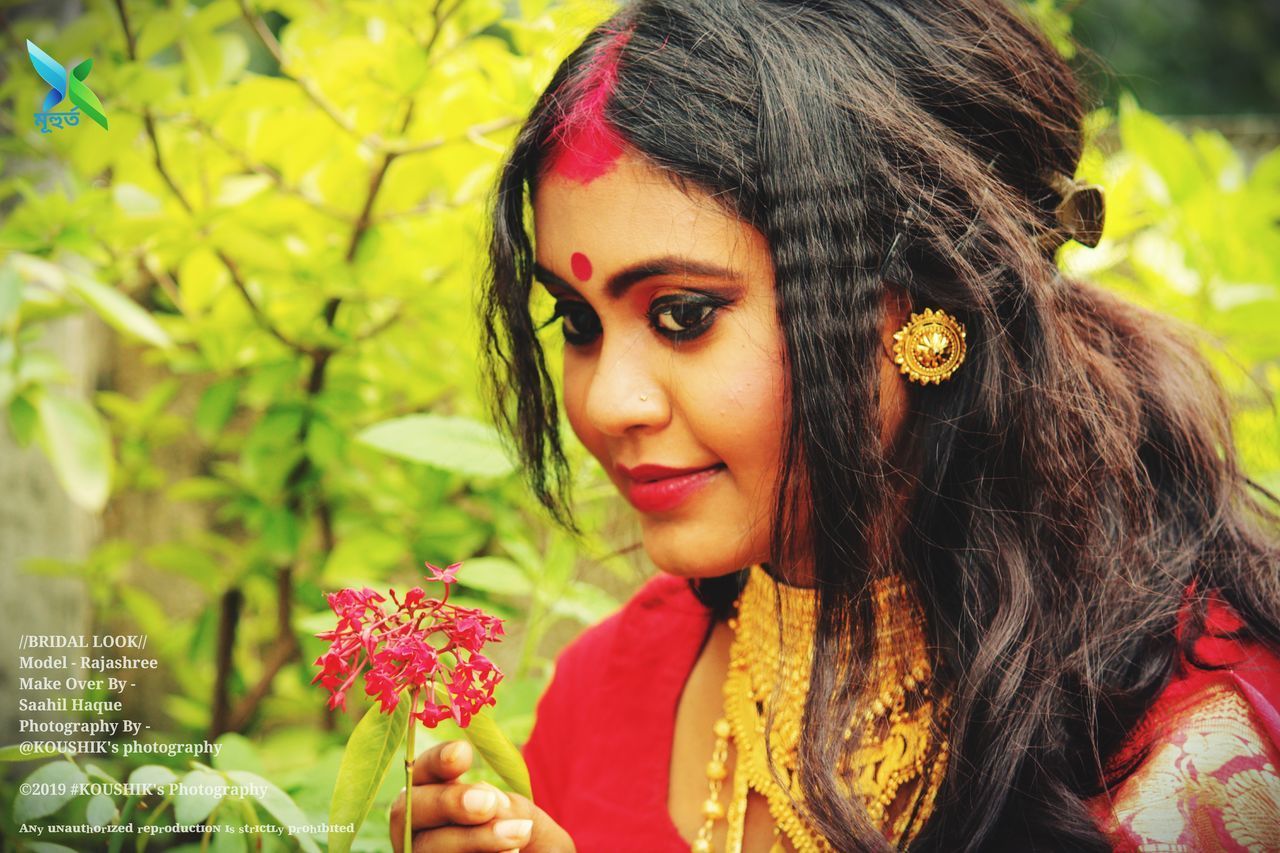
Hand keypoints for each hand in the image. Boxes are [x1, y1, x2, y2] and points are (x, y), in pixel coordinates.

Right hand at [390, 740, 574, 852]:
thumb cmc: (528, 842)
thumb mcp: (524, 819)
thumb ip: (507, 809)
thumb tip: (487, 802)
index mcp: (437, 798)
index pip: (422, 771)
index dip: (437, 760)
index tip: (463, 751)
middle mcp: (418, 829)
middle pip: (408, 810)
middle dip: (448, 802)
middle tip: (488, 803)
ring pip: (425, 846)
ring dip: (472, 839)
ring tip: (518, 835)